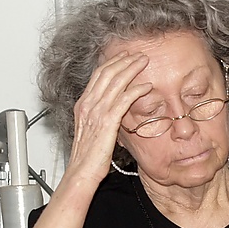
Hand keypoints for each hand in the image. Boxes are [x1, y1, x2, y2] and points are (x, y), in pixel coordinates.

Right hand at [67, 51, 152, 185]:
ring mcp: (96, 112)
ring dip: (132, 69)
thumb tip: (112, 114)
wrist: (81, 173)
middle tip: (139, 54)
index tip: (125, 56)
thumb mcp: (92, 132)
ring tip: (145, 62)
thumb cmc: (87, 158)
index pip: (98, 75)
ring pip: (115, 82)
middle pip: (106, 73)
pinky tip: (147, 86)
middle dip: (124, 60)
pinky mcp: (107, 122)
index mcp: (83, 105)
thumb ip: (100, 119)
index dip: (113, 63)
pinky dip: (136, 90)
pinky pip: (123, 100)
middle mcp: (88, 104)